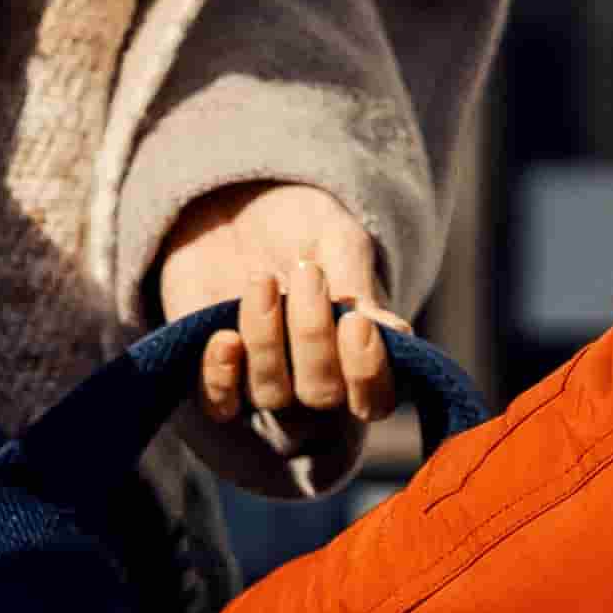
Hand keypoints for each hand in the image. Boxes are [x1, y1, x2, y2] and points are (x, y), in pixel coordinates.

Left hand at [156, 183, 395, 441]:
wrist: (239, 209)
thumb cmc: (303, 231)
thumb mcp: (338, 243)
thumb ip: (357, 287)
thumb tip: (393, 333)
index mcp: (360, 358)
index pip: (376, 400)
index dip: (367, 373)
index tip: (356, 322)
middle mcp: (317, 382)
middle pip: (321, 395)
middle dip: (313, 336)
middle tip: (306, 272)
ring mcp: (265, 383)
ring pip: (271, 394)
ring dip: (266, 339)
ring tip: (263, 279)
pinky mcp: (219, 375)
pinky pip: (219, 404)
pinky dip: (221, 379)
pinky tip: (226, 339)